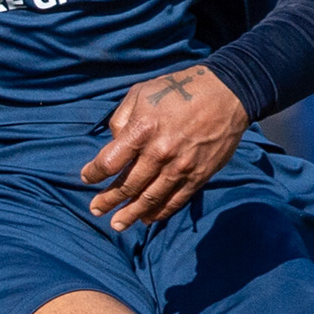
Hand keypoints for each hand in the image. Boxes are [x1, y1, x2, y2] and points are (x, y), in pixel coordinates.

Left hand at [80, 64, 248, 233]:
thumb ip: (122, 118)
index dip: (94, 173)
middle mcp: (159, 152)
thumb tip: (114, 143)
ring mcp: (180, 167)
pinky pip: (175, 200)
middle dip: (108, 200)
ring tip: (117, 224)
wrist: (227, 93)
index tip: (86, 178)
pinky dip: (159, 212)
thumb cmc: (179, 89)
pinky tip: (147, 219)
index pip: (109, 162)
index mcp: (142, 129)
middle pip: (127, 185)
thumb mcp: (142, 92)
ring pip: (149, 199)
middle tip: (96, 210)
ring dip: (130, 214)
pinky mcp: (198, 175)